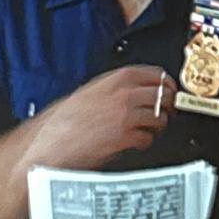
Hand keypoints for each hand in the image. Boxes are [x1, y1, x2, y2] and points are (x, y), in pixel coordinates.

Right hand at [31, 65, 177, 169]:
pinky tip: (135, 144)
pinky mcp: (125, 137)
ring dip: (158, 127)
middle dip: (168, 106)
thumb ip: (115, 88)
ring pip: (160, 118)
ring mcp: (126, 115)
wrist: (49, 142)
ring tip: (147, 131)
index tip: (170, 92)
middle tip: (165, 114)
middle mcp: (124, 94)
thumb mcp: (90, 91)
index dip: (168, 85)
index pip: (157, 74)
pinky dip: (145, 143)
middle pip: (165, 95)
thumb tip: (136, 91)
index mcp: (116, 79)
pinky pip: (148, 138)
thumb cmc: (62, 121)